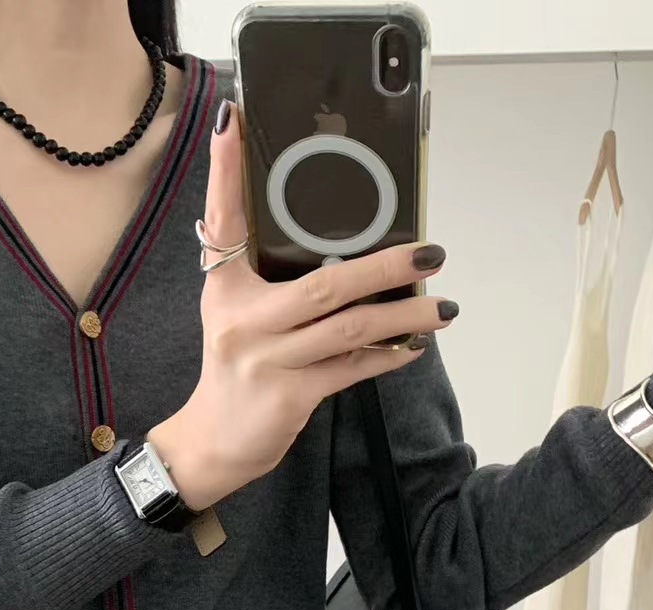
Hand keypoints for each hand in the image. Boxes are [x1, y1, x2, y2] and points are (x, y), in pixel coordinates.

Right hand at [149, 101, 458, 511]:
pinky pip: (351, 370)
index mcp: (225, 290)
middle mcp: (243, 320)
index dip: (224, 171)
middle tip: (430, 253)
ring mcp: (267, 359)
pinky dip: (386, 359)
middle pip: (325, 284)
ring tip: (443, 308)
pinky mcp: (289, 395)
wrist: (210, 445)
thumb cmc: (235, 377)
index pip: (225, 220)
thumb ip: (276, 289)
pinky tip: (413, 349)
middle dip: (385, 267)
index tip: (232, 121)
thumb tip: (348, 262)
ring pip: (349, 328)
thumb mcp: (238, 321)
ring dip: (404, 318)